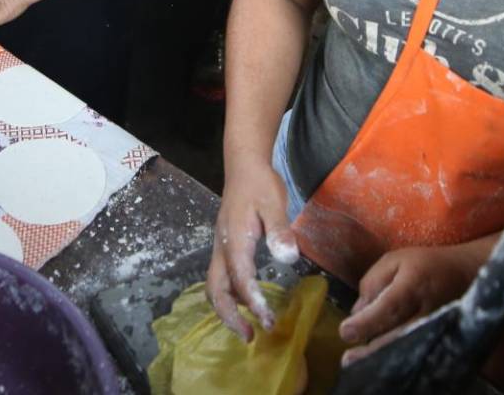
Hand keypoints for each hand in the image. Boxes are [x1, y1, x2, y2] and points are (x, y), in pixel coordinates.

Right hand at [205, 162, 298, 340]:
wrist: (243, 167)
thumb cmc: (260, 185)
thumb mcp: (274, 204)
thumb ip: (279, 231)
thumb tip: (288, 258)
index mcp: (234, 241)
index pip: (240, 279)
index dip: (253, 303)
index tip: (268, 321)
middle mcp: (222, 248)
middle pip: (215, 290)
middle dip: (228, 316)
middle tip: (249, 336)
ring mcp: (221, 248)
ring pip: (215, 286)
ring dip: (227, 309)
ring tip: (248, 326)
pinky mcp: (225, 248)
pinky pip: (221, 278)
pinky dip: (231, 296)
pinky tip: (248, 301)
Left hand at [337, 243, 481, 364]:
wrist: (465, 273)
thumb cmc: (425, 264)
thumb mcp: (395, 260)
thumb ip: (373, 282)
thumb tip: (358, 311)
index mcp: (414, 285)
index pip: (388, 307)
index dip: (366, 322)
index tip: (345, 332)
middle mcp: (427, 309)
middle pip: (399, 334)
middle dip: (372, 348)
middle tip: (348, 359)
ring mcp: (437, 326)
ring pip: (408, 346)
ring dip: (383, 355)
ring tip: (358, 362)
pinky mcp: (440, 336)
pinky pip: (417, 349)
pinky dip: (398, 354)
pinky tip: (381, 358)